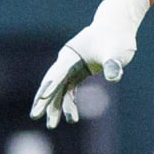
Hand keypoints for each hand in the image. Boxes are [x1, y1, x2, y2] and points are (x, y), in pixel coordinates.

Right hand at [30, 0, 149, 127]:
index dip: (50, 87)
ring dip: (55, 106)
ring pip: (59, 89)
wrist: (117, 28)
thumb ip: (113, 63)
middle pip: (52, 82)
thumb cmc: (117, 38)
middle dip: (44, 100)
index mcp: (72, 54)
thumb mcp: (117, 51)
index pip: (58, 73)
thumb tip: (114, 77)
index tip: (42, 100)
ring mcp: (71, 66)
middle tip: (36, 116)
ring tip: (52, 124)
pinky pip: (69, 89)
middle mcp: (67, 60)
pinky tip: (71, 117)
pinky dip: (68, 102)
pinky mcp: (78, 72)